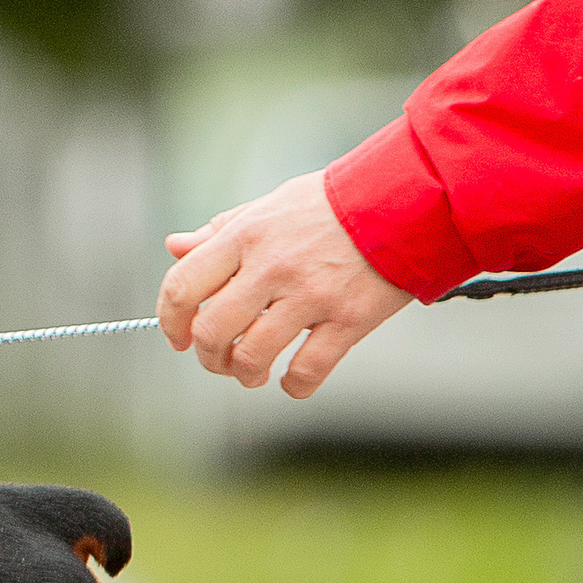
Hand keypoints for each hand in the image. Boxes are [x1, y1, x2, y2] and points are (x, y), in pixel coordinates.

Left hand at [157, 172, 414, 397]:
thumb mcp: (271, 205)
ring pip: (252, 357)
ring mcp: (311, 295)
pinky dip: (294, 386)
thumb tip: (175, 246)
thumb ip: (221, 230)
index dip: (170, 320)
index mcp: (246, 236)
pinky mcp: (349, 319)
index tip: (178, 337)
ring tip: (252, 373)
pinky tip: (292, 381)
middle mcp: (272, 267)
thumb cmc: (334, 203)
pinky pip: (307, 371)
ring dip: (244, 375)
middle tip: (219, 360)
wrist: (411, 197)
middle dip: (208, 357)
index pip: (182, 286)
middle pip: (212, 332)